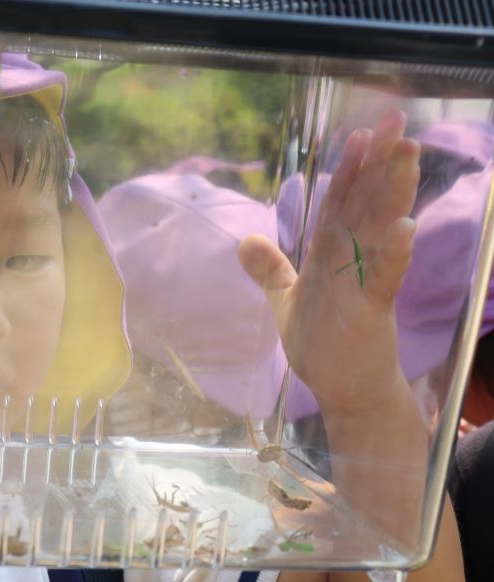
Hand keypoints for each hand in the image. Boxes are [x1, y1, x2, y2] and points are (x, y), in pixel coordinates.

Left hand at [238, 111, 419, 414]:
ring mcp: (365, 284)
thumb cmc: (323, 344)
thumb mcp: (287, 301)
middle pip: (366, 205)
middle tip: (397, 122)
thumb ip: (271, 269)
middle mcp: (352, 262)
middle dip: (379, 164)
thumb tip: (244, 240)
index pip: (340, 204)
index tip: (358, 134)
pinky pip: (384, 278)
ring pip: (380, 230)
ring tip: (406, 153)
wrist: (346, 390)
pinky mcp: (372, 311)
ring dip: (393, 192)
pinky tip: (402, 226)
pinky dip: (392, 253)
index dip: (348, 170)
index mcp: (332, 256)